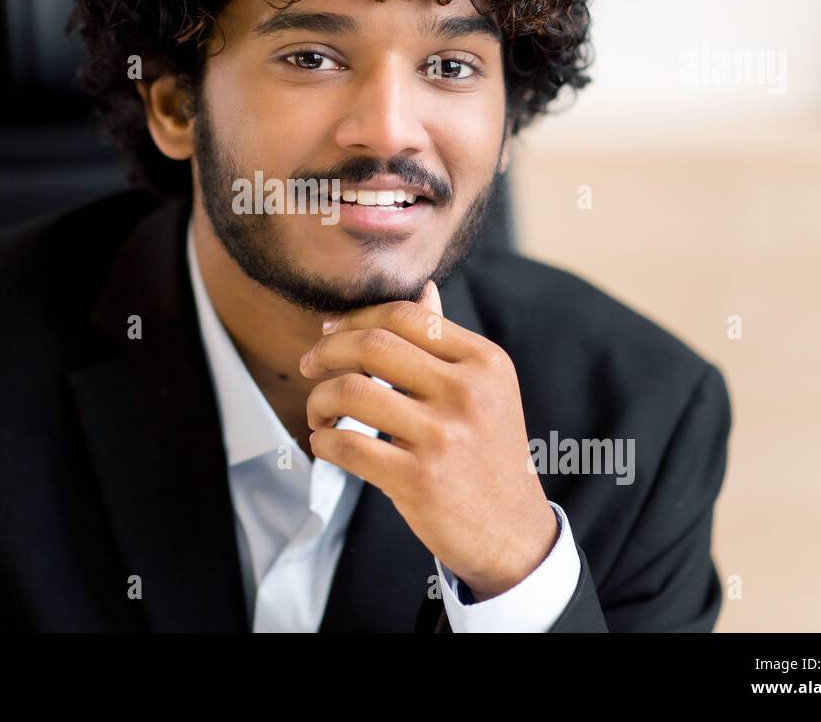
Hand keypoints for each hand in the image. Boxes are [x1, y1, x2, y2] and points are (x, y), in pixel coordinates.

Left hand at [299, 280, 556, 599]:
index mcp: (483, 361)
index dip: (355, 319)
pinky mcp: (420, 479)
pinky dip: (323, 442)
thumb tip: (424, 289)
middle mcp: (468, 392)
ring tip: (319, 414)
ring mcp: (444, 436)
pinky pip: (347, 445)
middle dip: (326, 351)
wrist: (511, 531)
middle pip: (372, 345)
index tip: (329, 334)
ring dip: (319, 400)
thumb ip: (447, 343)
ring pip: (351, 391)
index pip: (404, 315)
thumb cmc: (487, 454)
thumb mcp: (484, 390)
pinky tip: (327, 444)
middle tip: (309, 365)